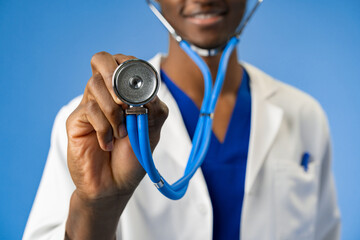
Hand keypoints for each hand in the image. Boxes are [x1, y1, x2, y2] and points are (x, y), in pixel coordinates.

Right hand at [66, 52, 167, 202]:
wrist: (116, 184)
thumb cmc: (133, 156)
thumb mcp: (152, 129)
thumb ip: (154, 108)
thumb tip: (147, 92)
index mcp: (124, 93)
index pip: (122, 62)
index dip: (130, 65)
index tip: (140, 87)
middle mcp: (105, 94)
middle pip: (101, 60)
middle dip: (115, 76)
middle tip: (126, 103)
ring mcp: (89, 105)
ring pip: (95, 85)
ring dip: (114, 111)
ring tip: (121, 133)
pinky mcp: (76, 120)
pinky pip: (89, 110)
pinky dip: (104, 128)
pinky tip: (108, 143)